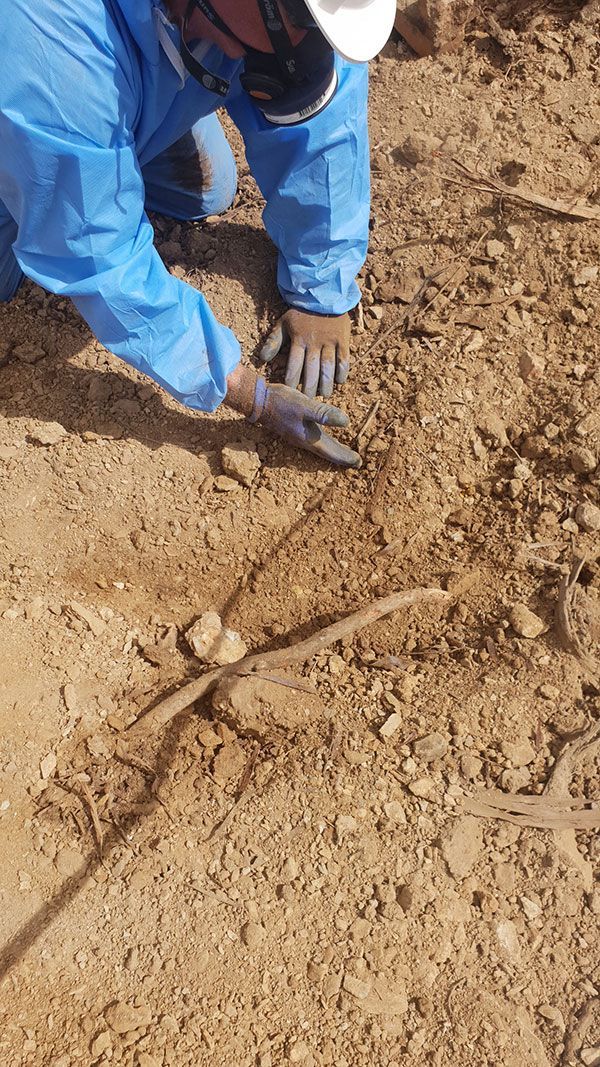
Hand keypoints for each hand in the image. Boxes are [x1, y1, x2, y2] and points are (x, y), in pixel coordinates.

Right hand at [225, 366, 359, 467]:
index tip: (359, 462)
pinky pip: (313, 439)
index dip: (346, 458)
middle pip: (327, 452)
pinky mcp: (294, 428)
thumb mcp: (305, 406)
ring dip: (333, 450)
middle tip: (355, 462)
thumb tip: (346, 422)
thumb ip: (324, 414)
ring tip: (344, 452)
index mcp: (310, 439)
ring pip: (321, 446)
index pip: (332, 452)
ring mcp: (298, 435)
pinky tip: (323, 436)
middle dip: (341, 457)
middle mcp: (304, 441)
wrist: (257, 401)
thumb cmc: (281, 403)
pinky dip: (324, 441)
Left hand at [259, 308, 350, 398]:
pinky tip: (339, 382)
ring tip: (324, 396)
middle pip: (311, 370)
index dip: (291, 381)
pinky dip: (342, 372)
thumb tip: (262, 358)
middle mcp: (314, 342)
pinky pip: (344, 359)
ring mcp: (330, 342)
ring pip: (328, 367)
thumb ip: (273, 341)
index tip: (290, 394)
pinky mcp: (343, 340)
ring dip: (326, 384)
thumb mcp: (284, 323)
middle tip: (307, 401)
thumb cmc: (301, 314)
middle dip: (309, 388)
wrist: (323, 295)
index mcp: (299, 339)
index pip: (294, 365)